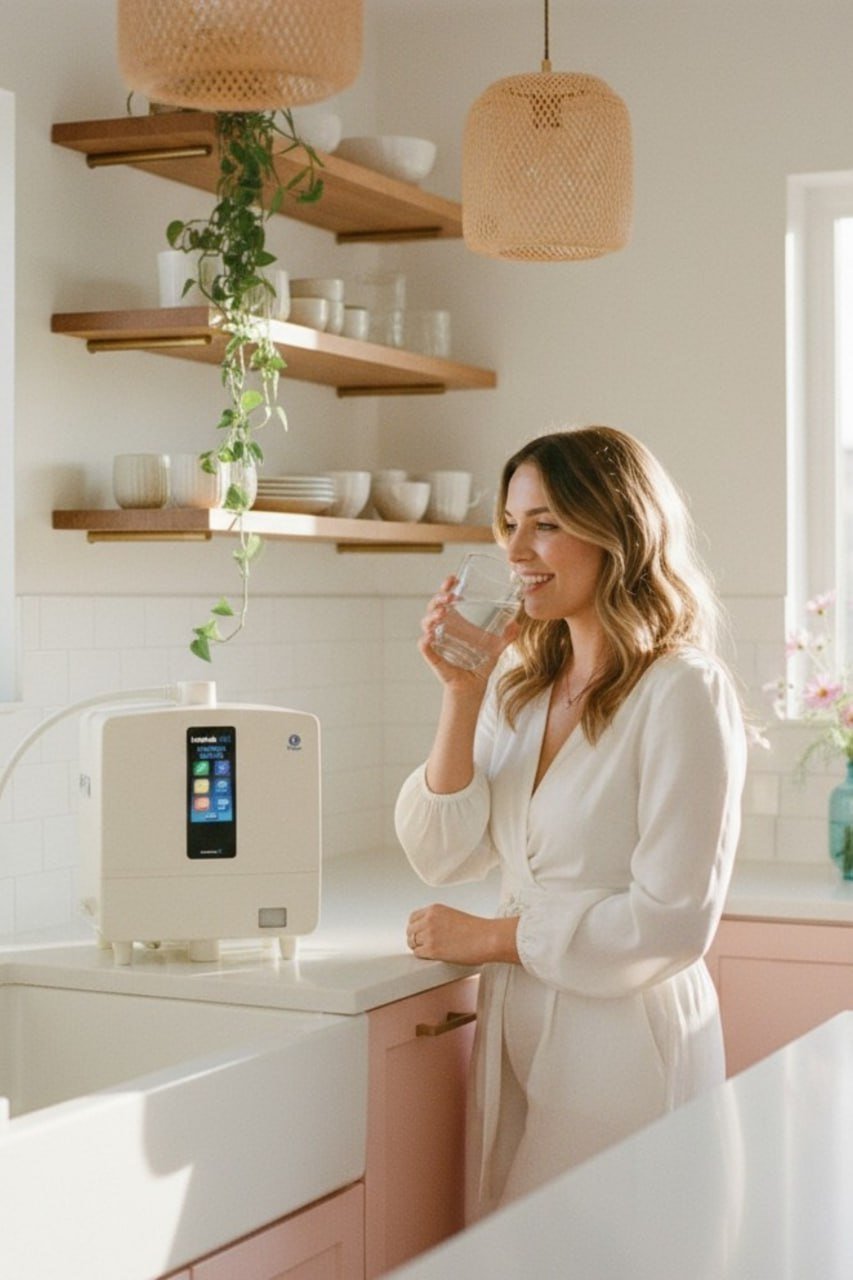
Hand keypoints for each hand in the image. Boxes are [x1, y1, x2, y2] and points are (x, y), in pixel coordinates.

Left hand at [406, 904, 518, 965]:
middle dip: (414, 938)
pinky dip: (423, 956)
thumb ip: (438, 920)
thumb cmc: (477, 930)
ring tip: (428, 952)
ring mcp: (430, 935)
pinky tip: (432, 956)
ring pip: (412, 943)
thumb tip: (428, 931)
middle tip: (422, 945)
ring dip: (418, 948)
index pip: (413, 918)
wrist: (488, 938)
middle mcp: (429, 920)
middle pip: (410, 931)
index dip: (415, 927)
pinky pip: (418, 954)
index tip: (419, 933)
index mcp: (435, 909)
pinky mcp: (432, 950)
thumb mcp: (453, 916)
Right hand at [419, 576, 518, 694]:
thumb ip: (507, 637)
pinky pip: (425, 648)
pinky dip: (424, 642)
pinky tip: (428, 638)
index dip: (446, 587)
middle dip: (439, 598)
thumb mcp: (496, 647)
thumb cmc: (480, 663)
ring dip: (431, 616)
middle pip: (434, 606)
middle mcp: (443, 628)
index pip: (446, 599)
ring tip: (442, 614)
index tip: (453, 579)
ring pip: (426, 623)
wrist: (473, 687)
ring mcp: (437, 642)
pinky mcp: (434, 657)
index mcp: (455, 621)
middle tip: (450, 597)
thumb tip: (517, 624)